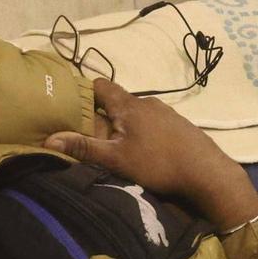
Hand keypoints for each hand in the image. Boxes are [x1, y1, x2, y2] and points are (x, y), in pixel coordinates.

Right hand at [45, 78, 257, 227]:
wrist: (207, 172)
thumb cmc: (158, 163)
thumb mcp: (117, 159)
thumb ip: (84, 148)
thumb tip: (50, 139)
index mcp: (129, 105)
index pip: (100, 85)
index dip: (83, 91)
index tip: (70, 103)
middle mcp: (148, 102)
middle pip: (117, 101)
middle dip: (102, 113)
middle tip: (87, 131)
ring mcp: (167, 112)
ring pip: (136, 113)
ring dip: (123, 124)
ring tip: (114, 144)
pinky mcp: (179, 125)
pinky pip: (152, 122)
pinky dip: (141, 131)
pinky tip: (143, 150)